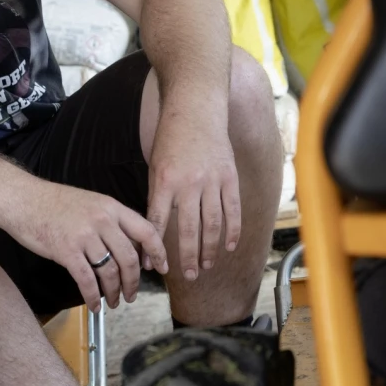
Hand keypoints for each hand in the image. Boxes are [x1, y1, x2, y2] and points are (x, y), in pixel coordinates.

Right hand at [10, 182, 168, 311]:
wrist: (24, 199)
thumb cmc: (54, 203)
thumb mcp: (91, 202)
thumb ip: (111, 220)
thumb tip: (129, 246)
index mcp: (111, 207)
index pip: (146, 230)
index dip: (158, 252)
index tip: (162, 268)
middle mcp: (102, 220)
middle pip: (130, 257)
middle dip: (134, 281)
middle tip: (132, 294)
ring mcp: (84, 235)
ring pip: (110, 271)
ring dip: (114, 292)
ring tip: (113, 301)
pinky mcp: (66, 251)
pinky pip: (87, 280)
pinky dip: (93, 297)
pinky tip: (94, 304)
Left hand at [146, 117, 241, 281]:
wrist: (196, 109)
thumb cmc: (170, 138)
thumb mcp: (155, 165)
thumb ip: (157, 195)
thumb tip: (153, 229)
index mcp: (164, 180)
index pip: (158, 221)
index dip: (155, 246)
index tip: (155, 266)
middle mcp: (189, 183)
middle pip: (188, 229)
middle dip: (187, 256)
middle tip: (189, 276)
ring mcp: (212, 180)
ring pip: (212, 223)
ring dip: (210, 248)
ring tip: (207, 266)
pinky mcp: (229, 176)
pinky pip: (232, 209)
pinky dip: (232, 230)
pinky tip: (229, 246)